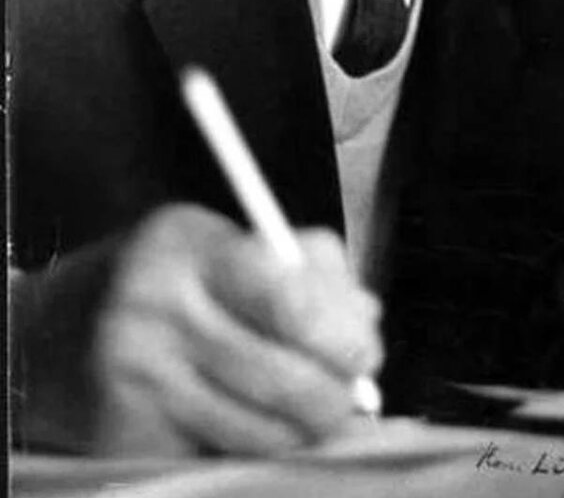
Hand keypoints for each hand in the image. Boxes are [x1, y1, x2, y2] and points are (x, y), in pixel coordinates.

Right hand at [12, 203, 382, 455]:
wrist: (54, 335)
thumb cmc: (172, 284)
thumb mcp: (230, 246)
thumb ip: (310, 270)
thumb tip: (366, 325)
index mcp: (190, 246)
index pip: (287, 298)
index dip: (341, 337)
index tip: (365, 354)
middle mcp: (155, 310)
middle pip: (283, 381)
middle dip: (335, 400)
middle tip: (348, 397)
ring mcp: (136, 381)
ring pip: (262, 435)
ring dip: (300, 433)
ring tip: (299, 412)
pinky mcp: (125, 439)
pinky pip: (224, 461)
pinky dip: (252, 452)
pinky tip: (243, 425)